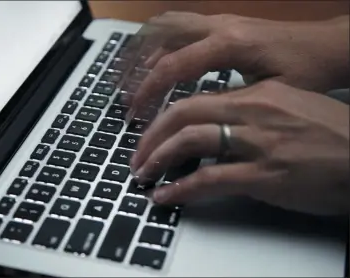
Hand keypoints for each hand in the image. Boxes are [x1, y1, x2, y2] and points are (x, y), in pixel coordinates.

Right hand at [128, 12, 348, 112]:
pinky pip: (181, 27)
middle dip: (137, 65)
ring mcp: (219, 21)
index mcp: (228, 44)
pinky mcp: (222, 24)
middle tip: (124, 93)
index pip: (174, 65)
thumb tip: (193, 116)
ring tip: (130, 78)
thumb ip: (227, 101)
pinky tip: (156, 62)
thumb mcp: (266, 93)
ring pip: (168, 25)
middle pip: (161, 34)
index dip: (149, 90)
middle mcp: (218, 26)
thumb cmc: (305, 72)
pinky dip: (161, 43)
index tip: (134, 112)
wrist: (327, 46)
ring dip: (144, 50)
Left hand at [130, 81, 349, 214]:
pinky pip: (210, 179)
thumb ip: (248, 116)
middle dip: (151, 136)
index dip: (165, 119)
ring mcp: (257, 143)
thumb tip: (216, 130)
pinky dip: (181, 188)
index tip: (151, 134)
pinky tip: (166, 196)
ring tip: (144, 174)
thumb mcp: (287, 109)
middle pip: (183, 115)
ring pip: (190, 141)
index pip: (195, 101)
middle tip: (137, 155)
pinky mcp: (264, 176)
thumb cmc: (331, 135)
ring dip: (159, 159)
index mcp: (256, 95)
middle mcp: (253, 112)